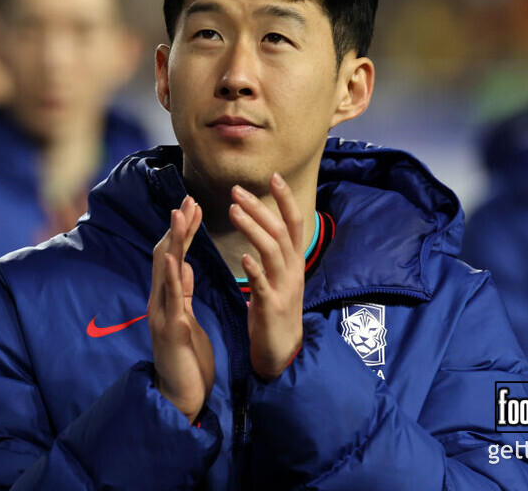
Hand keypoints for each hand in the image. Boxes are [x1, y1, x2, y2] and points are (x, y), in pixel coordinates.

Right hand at [148, 196, 214, 422]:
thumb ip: (183, 294)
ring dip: (173, 240)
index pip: (173, 255)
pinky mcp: (171, 329)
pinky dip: (171, 276)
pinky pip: (170, 299)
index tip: (194, 205)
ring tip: (180, 214)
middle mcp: (159, 301)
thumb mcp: (187, 320)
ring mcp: (161, 314)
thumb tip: (183, 266)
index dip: (182, 230)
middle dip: (177, 226)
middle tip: (189, 198)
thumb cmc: (186, 359)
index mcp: (168, 298)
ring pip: (164, 270)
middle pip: (164, 255)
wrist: (182, 396)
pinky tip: (175, 256)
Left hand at [229, 173, 304, 380]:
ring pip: (273, 250)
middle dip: (260, 207)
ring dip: (253, 228)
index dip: (285, 199)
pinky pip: (264, 284)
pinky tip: (243, 256)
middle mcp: (293, 270)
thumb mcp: (280, 278)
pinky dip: (255, 268)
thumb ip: (275, 254)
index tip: (274, 176)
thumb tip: (266, 225)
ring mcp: (284, 288)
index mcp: (293, 262)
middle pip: (280, 230)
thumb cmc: (275, 312)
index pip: (293, 223)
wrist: (283, 352)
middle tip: (236, 190)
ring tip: (233, 211)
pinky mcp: (271, 307)